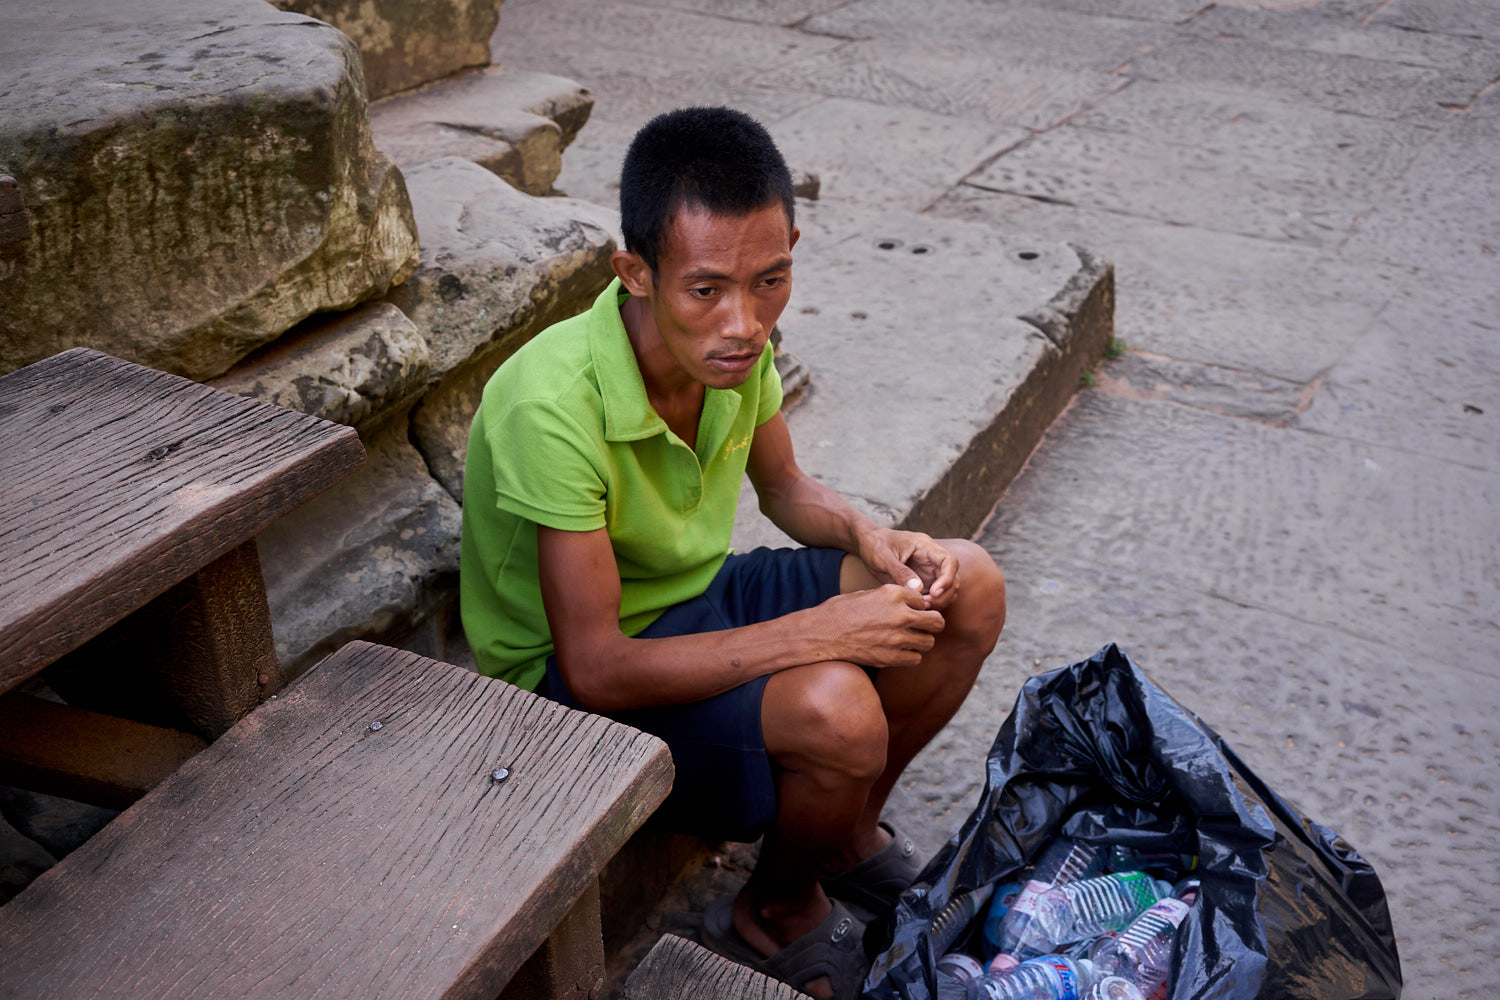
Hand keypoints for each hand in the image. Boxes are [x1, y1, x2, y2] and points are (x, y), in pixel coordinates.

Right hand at [817, 584, 945, 667]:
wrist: (822, 633)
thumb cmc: (842, 610)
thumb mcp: (870, 593)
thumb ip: (894, 597)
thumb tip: (914, 604)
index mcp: (894, 594)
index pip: (924, 601)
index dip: (917, 607)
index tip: (909, 611)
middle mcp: (900, 614)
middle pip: (937, 621)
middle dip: (932, 624)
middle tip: (923, 627)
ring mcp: (896, 637)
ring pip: (928, 642)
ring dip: (921, 641)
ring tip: (908, 640)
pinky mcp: (890, 657)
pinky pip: (915, 659)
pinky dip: (910, 656)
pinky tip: (899, 651)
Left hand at [855, 527, 960, 610]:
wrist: (868, 544)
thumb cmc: (875, 545)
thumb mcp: (883, 557)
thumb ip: (900, 572)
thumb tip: (918, 589)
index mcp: (926, 546)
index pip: (949, 561)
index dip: (947, 578)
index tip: (933, 592)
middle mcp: (932, 559)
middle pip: (953, 578)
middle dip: (944, 595)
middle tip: (924, 604)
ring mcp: (929, 572)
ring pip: (946, 590)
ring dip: (939, 601)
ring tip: (919, 607)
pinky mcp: (923, 582)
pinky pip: (934, 596)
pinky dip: (930, 604)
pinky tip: (916, 608)